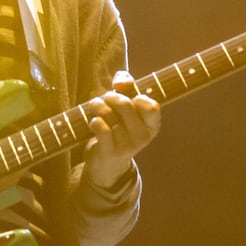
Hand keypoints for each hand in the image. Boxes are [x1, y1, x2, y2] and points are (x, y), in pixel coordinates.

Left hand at [83, 70, 160, 186]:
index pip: (151, 106)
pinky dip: (94, 121)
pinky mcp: (110, 152)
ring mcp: (127, 146)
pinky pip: (101, 129)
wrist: (107, 163)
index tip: (126, 95)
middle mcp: (143, 136)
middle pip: (125, 104)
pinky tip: (93, 122)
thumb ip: (127, 86)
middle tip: (104, 98)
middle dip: (110, 96)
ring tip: (95, 107)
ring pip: (109, 114)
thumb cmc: (118, 127)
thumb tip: (121, 82)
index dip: (135, 95)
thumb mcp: (127, 108)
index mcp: (152, 125)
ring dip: (97, 106)